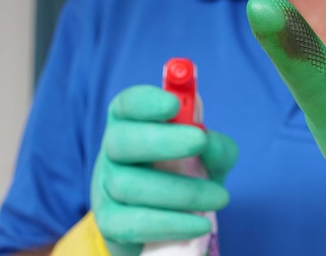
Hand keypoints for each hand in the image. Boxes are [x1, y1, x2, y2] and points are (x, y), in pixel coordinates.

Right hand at [91, 86, 237, 255]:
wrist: (169, 218)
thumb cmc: (189, 172)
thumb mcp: (210, 155)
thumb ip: (217, 146)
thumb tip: (209, 144)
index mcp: (134, 123)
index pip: (127, 104)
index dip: (146, 101)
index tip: (174, 103)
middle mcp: (114, 151)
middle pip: (120, 140)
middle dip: (161, 139)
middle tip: (199, 140)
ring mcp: (107, 188)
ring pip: (129, 185)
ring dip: (181, 191)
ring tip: (219, 196)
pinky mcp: (110, 222)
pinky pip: (132, 223)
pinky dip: (170, 223)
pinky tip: (200, 224)